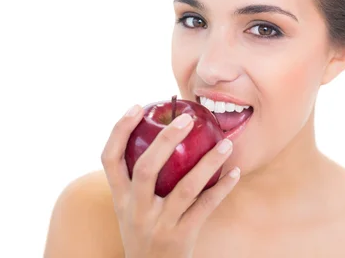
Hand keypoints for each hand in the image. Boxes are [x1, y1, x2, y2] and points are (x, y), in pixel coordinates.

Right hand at [101, 104, 239, 257]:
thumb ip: (137, 180)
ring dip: (208, 162)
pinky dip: (222, 188)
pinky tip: (235, 173)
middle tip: (188, 119)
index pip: (109, 159)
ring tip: (226, 143)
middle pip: (146, 168)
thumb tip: (160, 136)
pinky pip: (205, 207)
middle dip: (166, 140)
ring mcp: (158, 224)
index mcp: (120, 198)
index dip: (120, 130)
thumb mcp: (130, 209)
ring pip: (185, 187)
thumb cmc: (144, 232)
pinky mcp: (181, 236)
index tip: (138, 106)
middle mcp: (135, 210)